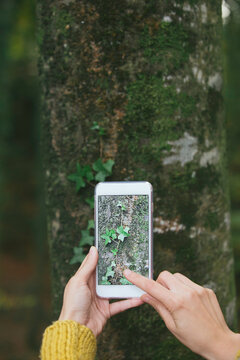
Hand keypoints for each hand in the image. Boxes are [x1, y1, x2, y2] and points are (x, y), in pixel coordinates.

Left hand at [59, 246, 142, 336]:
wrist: (76, 329)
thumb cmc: (73, 304)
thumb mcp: (79, 281)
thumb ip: (88, 266)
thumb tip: (93, 249)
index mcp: (84, 279)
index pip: (94, 264)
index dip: (101, 256)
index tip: (112, 247)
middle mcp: (92, 288)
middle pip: (107, 276)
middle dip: (116, 269)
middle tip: (128, 259)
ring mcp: (100, 299)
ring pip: (115, 289)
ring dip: (126, 285)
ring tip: (136, 276)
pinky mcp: (106, 310)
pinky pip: (120, 305)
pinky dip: (129, 302)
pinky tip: (139, 298)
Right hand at [123, 269, 239, 359]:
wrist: (219, 341)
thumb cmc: (194, 338)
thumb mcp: (172, 325)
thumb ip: (158, 306)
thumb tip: (144, 295)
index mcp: (176, 303)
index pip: (152, 287)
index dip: (138, 279)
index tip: (128, 273)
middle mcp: (188, 292)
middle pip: (165, 276)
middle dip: (160, 283)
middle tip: (161, 296)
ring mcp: (199, 289)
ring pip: (177, 277)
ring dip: (172, 284)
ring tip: (176, 300)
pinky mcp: (206, 290)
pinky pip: (190, 283)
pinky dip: (184, 289)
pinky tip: (189, 303)